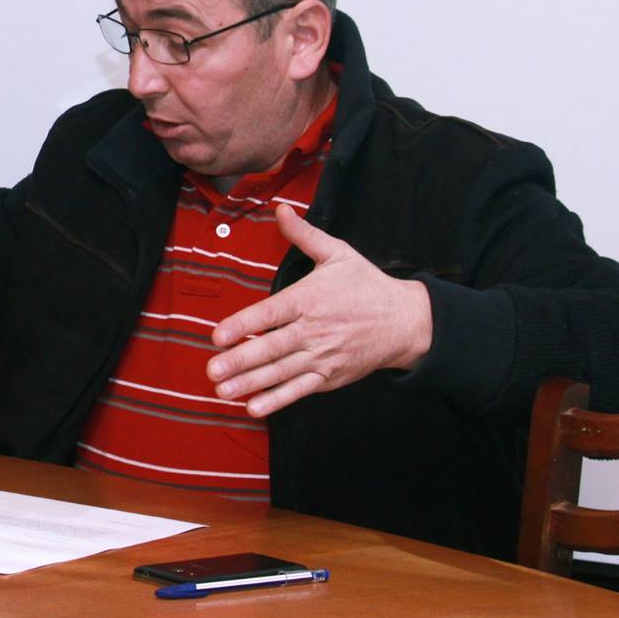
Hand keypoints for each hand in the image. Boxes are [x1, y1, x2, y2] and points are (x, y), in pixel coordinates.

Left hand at [207, 205, 432, 416]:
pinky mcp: (330, 376)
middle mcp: (313, 330)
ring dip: (251, 383)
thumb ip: (304, 234)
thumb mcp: (338, 253)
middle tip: (211, 370)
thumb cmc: (367, 285)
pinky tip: (255, 407)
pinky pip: (300, 390)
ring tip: (223, 390)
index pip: (271, 314)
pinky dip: (278, 400)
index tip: (218, 336)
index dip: (244, 326)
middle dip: (240, 361)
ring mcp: (322, 357)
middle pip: (272, 348)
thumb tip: (281, 209)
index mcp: (309, 299)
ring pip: (281, 372)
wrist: (407, 322)